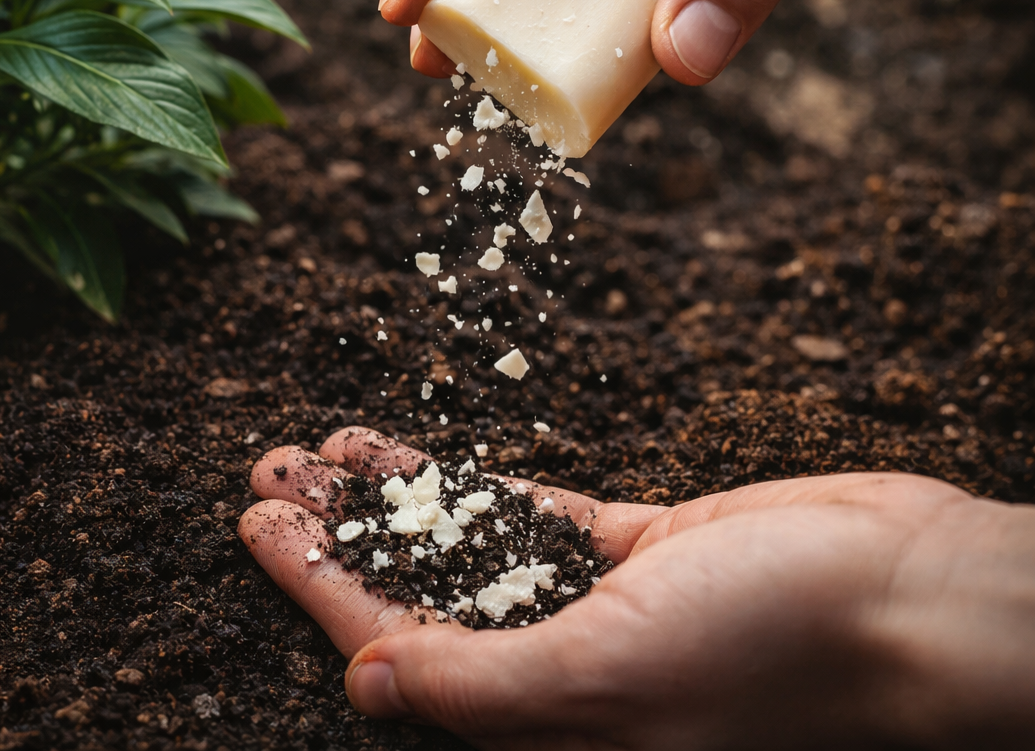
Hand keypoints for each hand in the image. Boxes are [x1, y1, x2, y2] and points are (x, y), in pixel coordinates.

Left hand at [239, 426, 1034, 748]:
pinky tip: (397, 446)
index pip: (392, 651)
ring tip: (310, 451)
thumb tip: (360, 686)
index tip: (257, 527)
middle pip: (407, 596)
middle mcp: (553, 669)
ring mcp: (591, 606)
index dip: (316, 589)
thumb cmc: (775, 654)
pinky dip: (457, 480)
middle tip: (264, 473)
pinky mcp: (633, 550)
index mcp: (540, 719)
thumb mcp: (607, 678)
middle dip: (333, 537)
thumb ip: (480, 686)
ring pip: (452, 548)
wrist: (909, 598)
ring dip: (382, 500)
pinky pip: (521, 512)